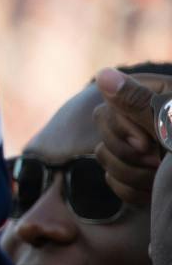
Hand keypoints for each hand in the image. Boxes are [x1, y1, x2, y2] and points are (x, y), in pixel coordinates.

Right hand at [93, 69, 170, 209]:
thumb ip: (138, 101)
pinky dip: (132, 189)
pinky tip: (153, 190)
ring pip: (106, 157)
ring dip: (132, 174)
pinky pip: (113, 179)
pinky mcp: (137, 171)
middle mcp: (143, 117)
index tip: (149, 144)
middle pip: (104, 131)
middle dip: (128, 153)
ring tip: (160, 177)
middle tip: (158, 162)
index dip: (123, 127)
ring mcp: (139, 145)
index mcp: (155, 96)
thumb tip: (103, 74)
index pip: (110, 105)